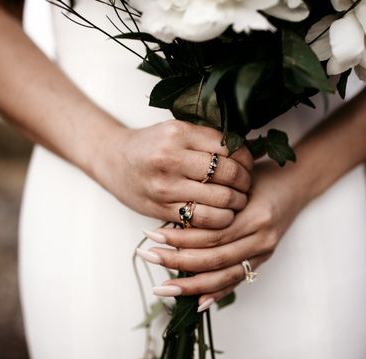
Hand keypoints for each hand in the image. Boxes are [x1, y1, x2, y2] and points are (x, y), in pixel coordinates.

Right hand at [92, 119, 253, 228]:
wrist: (113, 161)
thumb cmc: (151, 145)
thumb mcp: (177, 131)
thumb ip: (209, 139)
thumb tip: (253, 150)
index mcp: (179, 133)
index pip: (228, 147)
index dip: (246, 159)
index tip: (248, 165)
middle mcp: (171, 158)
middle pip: (228, 174)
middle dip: (245, 183)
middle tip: (247, 186)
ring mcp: (166, 186)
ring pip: (219, 200)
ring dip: (236, 204)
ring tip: (238, 201)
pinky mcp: (162, 208)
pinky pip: (202, 219)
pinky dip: (219, 220)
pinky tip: (222, 215)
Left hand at [138, 161, 308, 306]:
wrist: (297, 182)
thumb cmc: (262, 175)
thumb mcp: (238, 178)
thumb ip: (213, 200)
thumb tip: (172, 220)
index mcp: (255, 217)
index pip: (212, 236)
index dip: (180, 239)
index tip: (151, 236)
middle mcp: (261, 239)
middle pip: (214, 258)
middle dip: (177, 262)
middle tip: (148, 257)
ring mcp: (264, 252)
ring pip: (224, 276)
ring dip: (191, 285)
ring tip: (162, 288)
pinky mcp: (263, 259)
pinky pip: (238, 280)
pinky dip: (217, 293)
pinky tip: (197, 304)